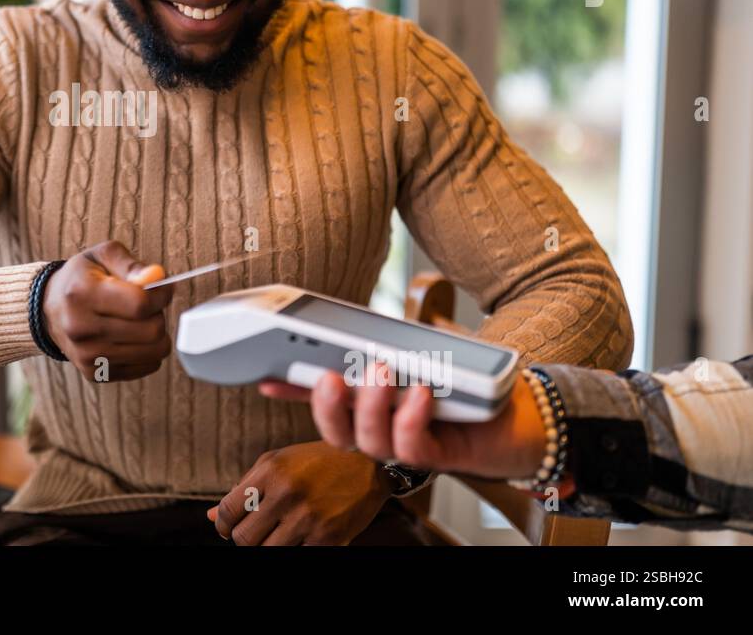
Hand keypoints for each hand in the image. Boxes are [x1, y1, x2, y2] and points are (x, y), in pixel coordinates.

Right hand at [40, 240, 174, 381]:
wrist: (48, 310)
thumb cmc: (81, 279)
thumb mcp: (102, 256)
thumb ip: (131, 264)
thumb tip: (157, 277)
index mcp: (82, 294)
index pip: (140, 304)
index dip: (161, 295)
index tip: (161, 289)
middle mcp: (81, 329)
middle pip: (151, 331)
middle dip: (158, 315)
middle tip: (146, 306)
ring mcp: (87, 356)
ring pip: (153, 352)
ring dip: (155, 335)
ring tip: (138, 321)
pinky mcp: (95, 373)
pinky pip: (146, 367)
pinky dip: (147, 352)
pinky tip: (131, 338)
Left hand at [208, 441, 390, 544]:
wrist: (368, 465)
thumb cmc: (318, 461)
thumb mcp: (278, 462)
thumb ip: (245, 487)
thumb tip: (212, 516)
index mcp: (269, 471)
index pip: (228, 510)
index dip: (222, 525)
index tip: (226, 529)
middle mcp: (285, 493)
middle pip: (244, 538)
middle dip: (244, 539)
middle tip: (255, 533)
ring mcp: (307, 518)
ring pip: (267, 552)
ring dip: (268, 546)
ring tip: (278, 534)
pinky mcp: (328, 538)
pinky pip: (296, 556)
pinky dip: (295, 549)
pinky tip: (300, 537)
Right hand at [258, 364, 547, 479]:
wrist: (524, 414)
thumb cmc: (471, 384)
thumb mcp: (422, 355)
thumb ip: (384, 347)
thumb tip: (351, 334)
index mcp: (371, 406)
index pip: (323, 401)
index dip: (292, 392)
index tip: (266, 378)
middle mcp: (383, 430)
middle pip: (337, 432)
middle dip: (326, 406)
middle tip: (330, 376)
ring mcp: (408, 445)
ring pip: (370, 441)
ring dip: (371, 406)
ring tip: (382, 371)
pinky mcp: (439, 456)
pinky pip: (412, 446)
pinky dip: (411, 417)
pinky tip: (421, 391)